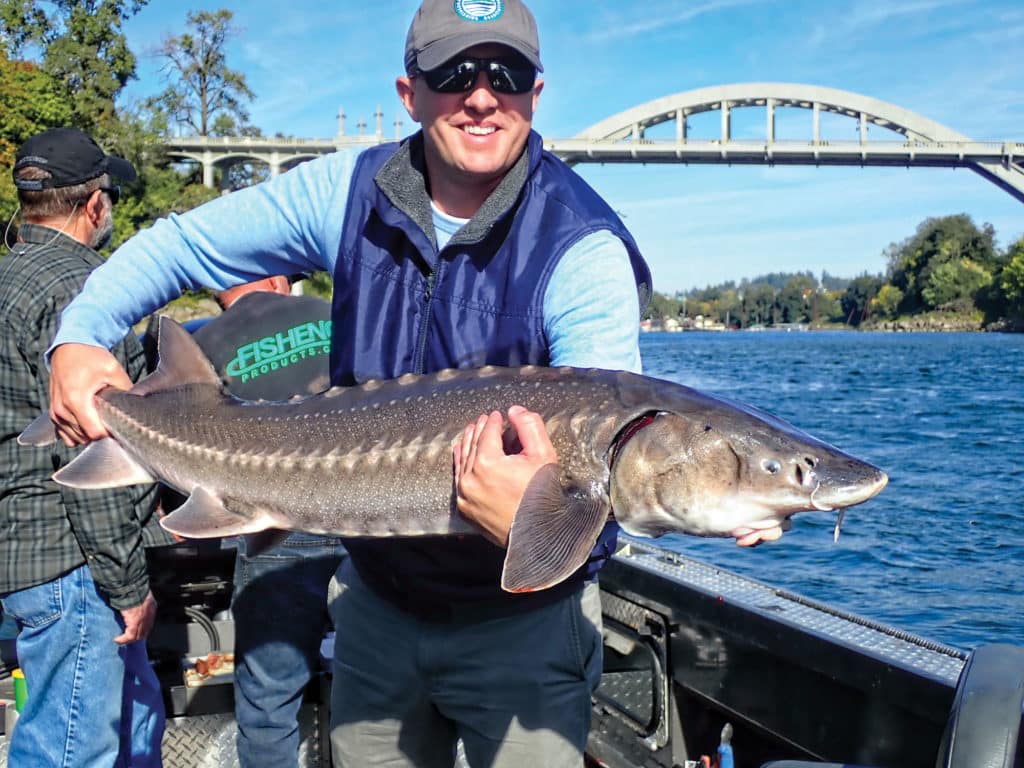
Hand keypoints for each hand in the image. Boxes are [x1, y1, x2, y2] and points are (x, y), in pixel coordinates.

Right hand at [49, 343, 130, 445]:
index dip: (109, 432)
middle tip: (111, 418)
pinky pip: (65, 434)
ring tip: (100, 417)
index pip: (94, 433)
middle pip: (85, 437)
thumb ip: (125, 390)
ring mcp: (55, 413)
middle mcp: (62, 409)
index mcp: (76, 400)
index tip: (117, 424)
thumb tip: (136, 406)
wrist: (69, 347)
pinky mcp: (53, 413)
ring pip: (75, 438)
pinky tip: (88, 421)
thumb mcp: (113, 370)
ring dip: (89, 432)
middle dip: (100, 432)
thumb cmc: (89, 357)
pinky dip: (77, 432)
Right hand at [115, 590, 157, 643]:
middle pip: (145, 631)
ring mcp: (143, 620)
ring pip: (138, 635)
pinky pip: (130, 636)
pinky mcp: (135, 623)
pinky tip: (117, 640)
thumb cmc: (132, 587)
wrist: (132, 587)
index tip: (135, 630)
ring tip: (121, 640)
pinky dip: (123, 639)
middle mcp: (150, 615)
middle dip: (137, 636)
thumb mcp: (139, 594)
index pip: (148, 622)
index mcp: (151, 606)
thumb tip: (128, 602)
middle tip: (127, 639)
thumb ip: (136, 600)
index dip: (142, 628)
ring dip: (129, 639)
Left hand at [453, 405, 557, 546]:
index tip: (498, 415)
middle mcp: (470, 478)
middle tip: (485, 420)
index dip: (494, 421)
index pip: (488, 433)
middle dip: (479, 430)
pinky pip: (458, 480)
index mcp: (487, 463)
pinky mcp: (465, 509)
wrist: (539, 534)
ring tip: (473, 432)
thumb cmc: (543, 494)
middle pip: (472, 445)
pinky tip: (462, 455)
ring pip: (462, 461)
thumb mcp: (543, 454)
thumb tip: (513, 411)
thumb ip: (529, 426)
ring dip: (468, 444)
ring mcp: (464, 495)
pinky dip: (461, 464)